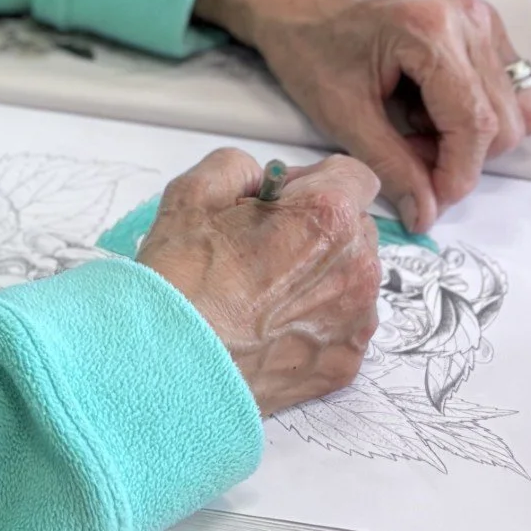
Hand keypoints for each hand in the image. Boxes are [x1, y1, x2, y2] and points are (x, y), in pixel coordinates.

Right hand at [137, 148, 381, 416]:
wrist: (172, 365)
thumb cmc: (182, 280)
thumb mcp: (194, 192)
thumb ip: (240, 165)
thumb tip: (262, 180)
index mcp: (329, 216)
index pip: (355, 175)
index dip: (313, 182)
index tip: (279, 202)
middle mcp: (358, 267)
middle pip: (356, 227)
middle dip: (319, 228)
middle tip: (263, 247)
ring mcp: (356, 320)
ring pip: (352, 277)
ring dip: (321, 274)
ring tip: (265, 292)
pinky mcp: (346, 362)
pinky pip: (343, 324)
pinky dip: (316, 319)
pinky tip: (272, 326)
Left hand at [194, 0, 530, 234]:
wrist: (298, 2)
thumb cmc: (308, 47)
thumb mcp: (341, 114)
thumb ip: (390, 166)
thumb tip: (427, 214)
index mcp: (431, 31)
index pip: (476, 123)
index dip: (458, 173)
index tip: (431, 202)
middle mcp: (469, 19)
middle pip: (502, 120)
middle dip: (459, 157)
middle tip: (405, 158)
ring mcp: (481, 19)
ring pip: (511, 110)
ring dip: (466, 139)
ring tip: (412, 132)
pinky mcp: (484, 27)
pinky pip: (505, 91)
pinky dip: (473, 116)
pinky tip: (429, 112)